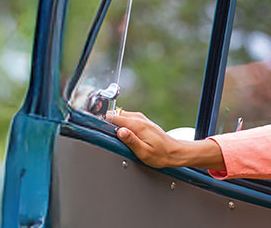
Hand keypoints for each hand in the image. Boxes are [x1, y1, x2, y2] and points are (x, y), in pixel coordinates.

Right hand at [103, 109, 224, 169]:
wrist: (175, 152)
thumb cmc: (161, 155)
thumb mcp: (144, 152)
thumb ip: (131, 141)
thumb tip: (120, 131)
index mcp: (137, 125)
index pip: (113, 117)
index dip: (102, 122)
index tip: (96, 128)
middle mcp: (138, 119)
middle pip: (114, 115)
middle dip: (106, 123)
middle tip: (103, 135)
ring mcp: (140, 119)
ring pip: (119, 116)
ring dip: (113, 124)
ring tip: (111, 136)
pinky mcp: (141, 121)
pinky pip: (125, 119)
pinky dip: (120, 124)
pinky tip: (120, 135)